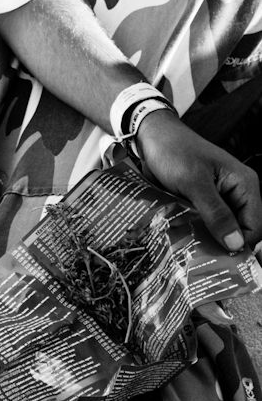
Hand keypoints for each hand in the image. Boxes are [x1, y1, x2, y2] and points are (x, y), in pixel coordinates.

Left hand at [135, 110, 261, 252]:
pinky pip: (204, 224)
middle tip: (201, 264)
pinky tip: (182, 244)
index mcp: (244, 185)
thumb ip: (216, 213)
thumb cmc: (174, 152)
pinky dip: (195, 233)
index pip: (254, 227)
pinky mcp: (201, 202)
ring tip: (190, 257)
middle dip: (221, 247)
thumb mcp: (194, 182)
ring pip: (219, 229)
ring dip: (206, 242)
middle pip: (238, 231)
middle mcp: (235, 193)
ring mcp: (218, 198)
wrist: (150, 136)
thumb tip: (236, 245)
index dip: (240, 246)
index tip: (220, 262)